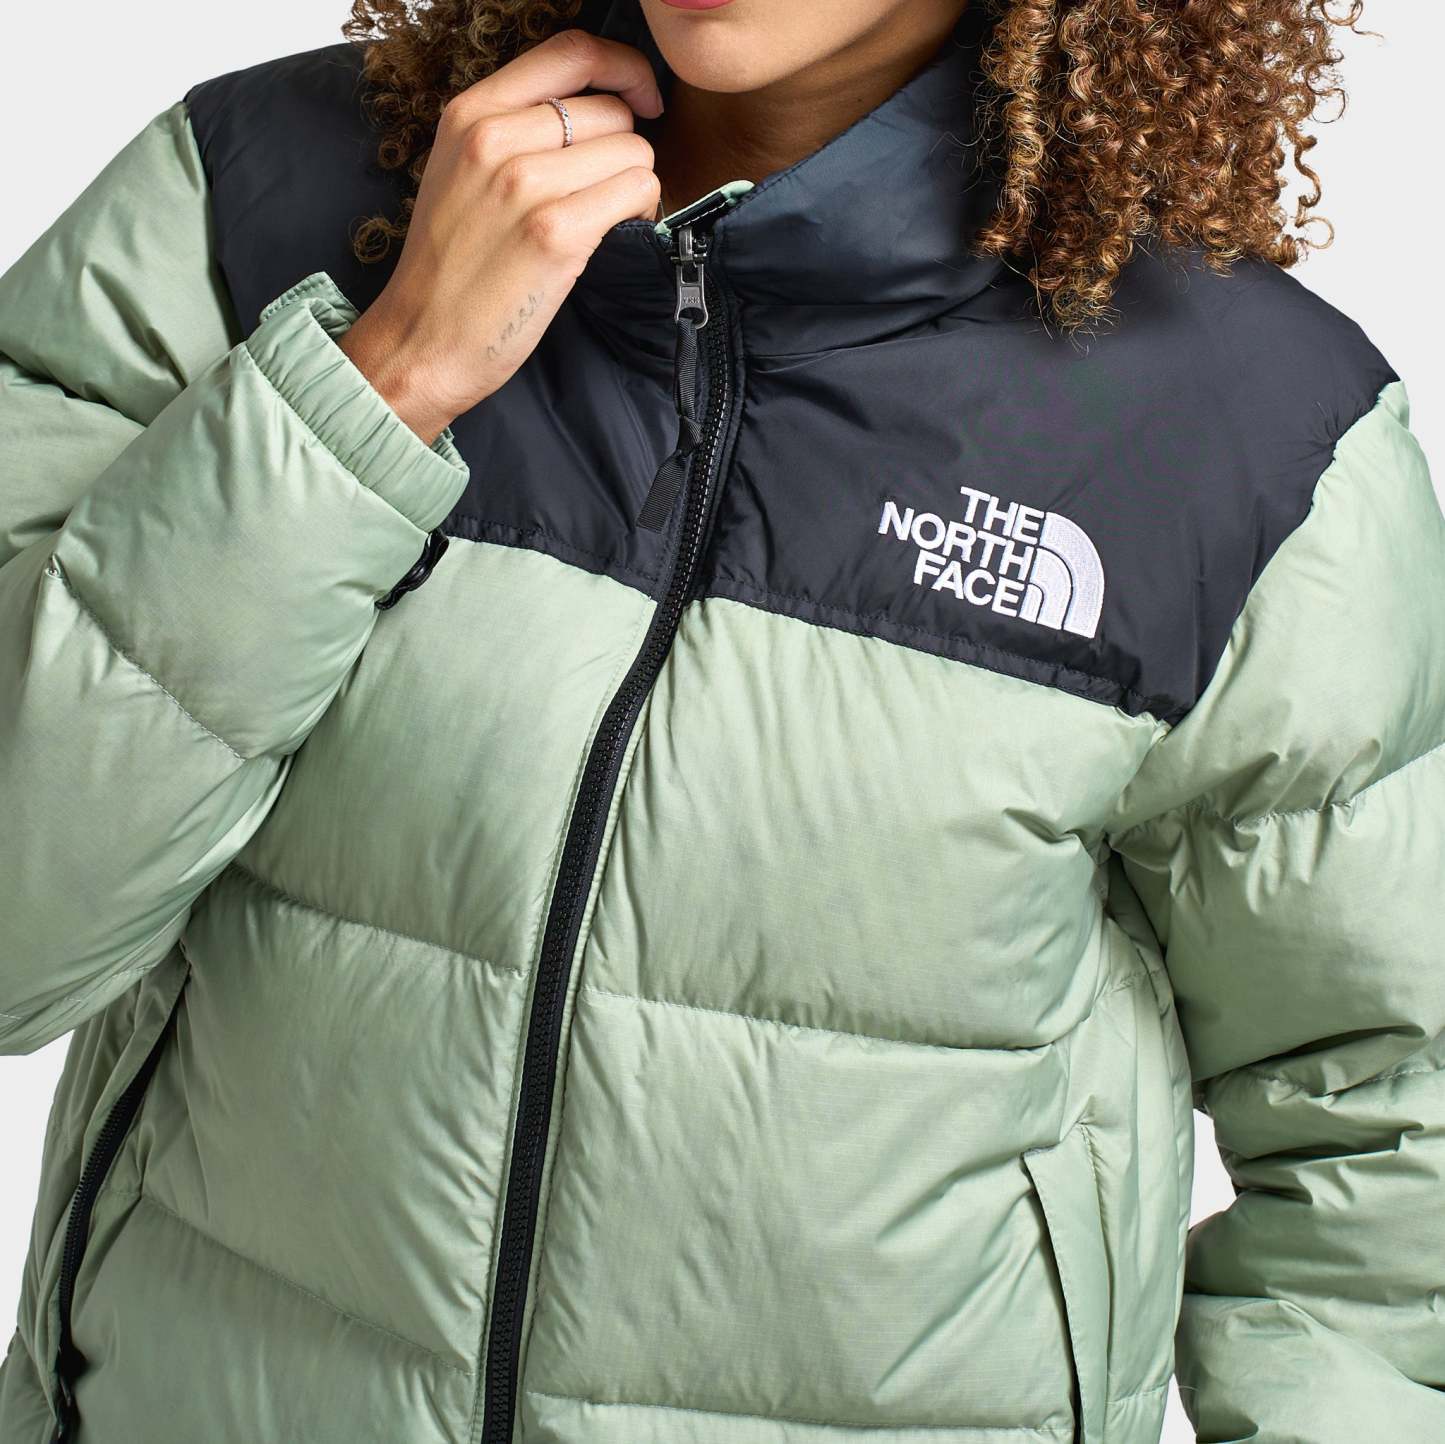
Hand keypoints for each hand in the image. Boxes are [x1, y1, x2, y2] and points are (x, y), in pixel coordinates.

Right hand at [339, 28, 664, 443]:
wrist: (421, 341)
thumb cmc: (447, 269)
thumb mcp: (459, 172)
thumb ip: (511, 130)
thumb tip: (590, 112)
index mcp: (471, 113)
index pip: (570, 53)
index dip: (622, 67)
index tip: (640, 96)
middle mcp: (496, 137)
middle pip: (610, 110)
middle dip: (624, 149)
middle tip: (606, 191)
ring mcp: (526, 184)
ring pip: (632, 149)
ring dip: (635, 185)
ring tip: (605, 218)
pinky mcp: (557, 233)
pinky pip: (637, 191)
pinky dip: (642, 212)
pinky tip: (614, 234)